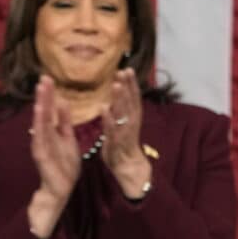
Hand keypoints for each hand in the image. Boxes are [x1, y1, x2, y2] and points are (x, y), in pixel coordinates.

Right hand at [28, 76, 80, 237]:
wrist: (62, 189)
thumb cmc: (65, 165)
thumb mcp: (68, 139)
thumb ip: (65, 122)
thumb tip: (62, 102)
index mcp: (52, 131)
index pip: (50, 109)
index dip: (49, 94)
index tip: (49, 78)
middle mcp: (44, 135)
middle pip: (43, 111)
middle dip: (43, 95)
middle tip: (44, 77)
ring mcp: (41, 144)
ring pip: (40, 121)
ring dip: (40, 105)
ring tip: (40, 90)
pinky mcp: (41, 154)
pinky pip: (40, 137)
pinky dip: (39, 124)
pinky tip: (39, 112)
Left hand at [101, 68, 151, 198]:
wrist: (128, 169)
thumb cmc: (122, 146)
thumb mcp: (121, 126)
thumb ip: (119, 112)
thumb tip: (114, 97)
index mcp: (132, 118)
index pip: (133, 98)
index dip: (130, 84)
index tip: (127, 69)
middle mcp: (131, 123)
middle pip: (131, 102)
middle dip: (128, 86)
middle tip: (124, 71)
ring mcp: (125, 133)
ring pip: (124, 114)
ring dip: (121, 99)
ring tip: (116, 85)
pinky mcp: (117, 143)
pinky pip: (112, 130)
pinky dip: (109, 119)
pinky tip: (104, 108)